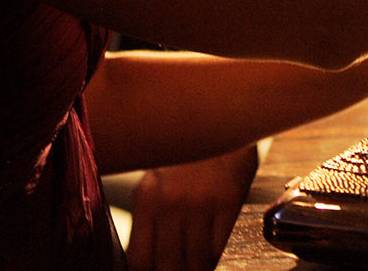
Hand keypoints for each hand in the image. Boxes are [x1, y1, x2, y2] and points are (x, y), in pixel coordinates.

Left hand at [126, 143, 259, 270]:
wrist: (220, 111)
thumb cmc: (189, 147)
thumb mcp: (158, 175)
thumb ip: (152, 212)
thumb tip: (150, 255)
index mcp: (146, 197)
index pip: (140, 260)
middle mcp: (169, 202)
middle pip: (169, 266)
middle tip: (182, 267)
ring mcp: (200, 203)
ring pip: (198, 261)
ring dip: (200, 267)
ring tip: (202, 263)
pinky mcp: (228, 200)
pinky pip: (222, 246)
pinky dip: (220, 256)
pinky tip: (219, 251)